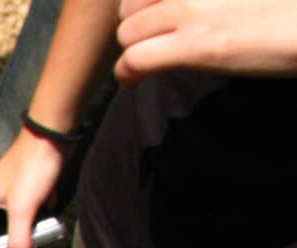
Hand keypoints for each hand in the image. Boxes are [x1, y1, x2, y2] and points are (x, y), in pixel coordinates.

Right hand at [0, 131, 66, 247]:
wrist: (51, 135)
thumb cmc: (31, 170)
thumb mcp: (23, 211)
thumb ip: (20, 242)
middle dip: (4, 244)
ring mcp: (3, 193)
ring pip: (8, 221)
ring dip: (21, 230)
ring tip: (34, 239)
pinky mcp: (20, 188)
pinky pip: (22, 210)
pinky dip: (32, 216)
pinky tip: (44, 219)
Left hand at [116, 0, 296, 84]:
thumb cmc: (285, 9)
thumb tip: (180, 8)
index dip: (141, 6)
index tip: (149, 19)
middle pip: (129, 7)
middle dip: (132, 27)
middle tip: (145, 43)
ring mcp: (191, 9)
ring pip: (127, 33)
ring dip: (130, 51)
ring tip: (141, 63)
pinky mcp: (196, 44)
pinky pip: (136, 59)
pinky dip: (126, 74)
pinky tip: (133, 81)